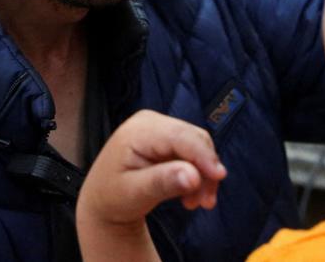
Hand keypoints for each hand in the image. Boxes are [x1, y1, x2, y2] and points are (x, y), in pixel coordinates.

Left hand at [76, 110, 226, 261]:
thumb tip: (193, 176)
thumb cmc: (113, 197)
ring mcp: (161, 128)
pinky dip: (198, 173)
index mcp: (139, 130)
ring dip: (203, 175)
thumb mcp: (134, 194)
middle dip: (205, 170)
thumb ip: (162, 183)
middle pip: (194, 138)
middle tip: (206, 203)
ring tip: (195, 204)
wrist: (104, 199)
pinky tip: (191, 195)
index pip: (180, 136)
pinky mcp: (168, 138)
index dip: (203, 155)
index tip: (219, 177)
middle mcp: (152, 121)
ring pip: (198, 145)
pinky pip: (194, 152)